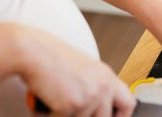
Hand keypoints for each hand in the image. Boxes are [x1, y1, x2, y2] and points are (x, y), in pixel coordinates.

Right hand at [18, 26, 135, 115]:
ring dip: (63, 115)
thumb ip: (92, 88)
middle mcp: (104, 86)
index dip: (119, 116)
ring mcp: (91, 96)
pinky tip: (44, 101)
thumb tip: (91, 109)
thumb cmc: (50, 58)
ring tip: (52, 101)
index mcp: (107, 76)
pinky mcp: (74, 105)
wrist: (33, 51)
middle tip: (69, 110)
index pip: (128, 103)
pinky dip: (48, 116)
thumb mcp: (82, 71)